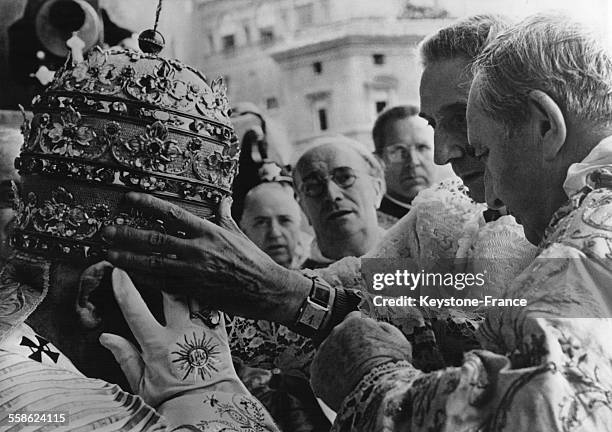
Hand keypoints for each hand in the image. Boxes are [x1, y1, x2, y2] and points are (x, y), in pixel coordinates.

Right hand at [99, 268, 243, 406]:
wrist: (209, 406)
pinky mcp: (220, 331)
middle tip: (155, 258)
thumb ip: (125, 357)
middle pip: (171, 292)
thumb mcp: (141, 384)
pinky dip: (207, 292)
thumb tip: (106, 338)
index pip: (135, 310)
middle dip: (161, 272)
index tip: (119, 269)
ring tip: (180, 263)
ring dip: (186, 278)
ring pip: (194, 294)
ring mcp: (202, 329)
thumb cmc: (173, 398)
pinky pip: (213, 305)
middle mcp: (180, 333)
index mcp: (157, 345)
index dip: (125, 288)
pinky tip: (204, 280)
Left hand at [101, 193, 310, 324]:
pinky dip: (143, 277)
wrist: (266, 289)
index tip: (129, 198)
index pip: (172, 213)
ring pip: (153, 263)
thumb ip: (224, 216)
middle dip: (127, 234)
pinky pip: (161, 283)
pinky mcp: (193, 290)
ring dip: (128, 257)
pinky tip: (129, 273)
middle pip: (154, 239)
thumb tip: (222, 199)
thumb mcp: (238, 233)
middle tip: (107, 230)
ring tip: (109, 252)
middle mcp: (198, 249)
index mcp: (209, 231)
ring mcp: (194, 271)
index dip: (147, 205)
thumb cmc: (254, 260)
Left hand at [310, 311, 411, 410]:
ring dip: (338, 360)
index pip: (354, 318)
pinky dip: (330, 377)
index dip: (362, 330)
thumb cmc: (391, 366)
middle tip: (362, 359)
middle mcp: (335, 333)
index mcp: (354, 322)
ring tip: (354, 375)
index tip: (366, 339)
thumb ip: (385, 328)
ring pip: (330, 353)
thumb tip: (378, 326)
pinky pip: (322, 371)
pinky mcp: (316, 372)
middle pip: (340, 336)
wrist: (377, 392)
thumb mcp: (399, 340)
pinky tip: (344, 384)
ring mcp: (323, 352)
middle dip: (349, 345)